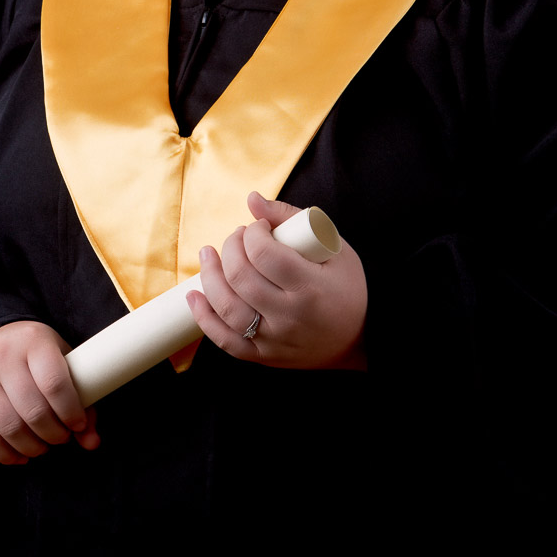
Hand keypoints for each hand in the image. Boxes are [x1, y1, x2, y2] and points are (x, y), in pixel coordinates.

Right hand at [0, 320, 99, 464]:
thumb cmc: (34, 353)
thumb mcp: (61, 360)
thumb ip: (81, 398)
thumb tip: (92, 442)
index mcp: (34, 341)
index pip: (54, 383)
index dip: (70, 412)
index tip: (78, 425)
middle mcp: (3, 356)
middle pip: (33, 410)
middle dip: (54, 434)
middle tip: (61, 437)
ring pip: (9, 427)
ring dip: (32, 447)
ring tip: (43, 446)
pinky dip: (6, 454)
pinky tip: (21, 455)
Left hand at [186, 192, 366, 369]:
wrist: (361, 338)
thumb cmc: (348, 287)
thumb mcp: (333, 247)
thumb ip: (291, 218)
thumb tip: (252, 199)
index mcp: (311, 287)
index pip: (264, 253)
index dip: (252, 233)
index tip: (257, 227)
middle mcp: (290, 317)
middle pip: (241, 277)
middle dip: (230, 248)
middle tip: (236, 237)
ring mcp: (275, 340)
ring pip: (227, 308)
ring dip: (209, 277)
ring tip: (208, 256)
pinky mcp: (264, 357)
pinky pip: (225, 341)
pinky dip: (204, 318)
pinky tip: (195, 295)